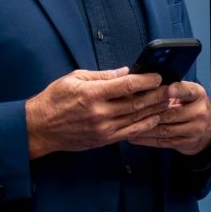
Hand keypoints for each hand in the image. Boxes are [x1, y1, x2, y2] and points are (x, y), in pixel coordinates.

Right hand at [25, 68, 169, 158]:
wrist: (40, 128)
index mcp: (92, 93)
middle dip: (156, 95)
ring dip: (154, 110)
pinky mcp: (103, 140)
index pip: (126, 85)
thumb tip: (125, 72)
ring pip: (135, 119)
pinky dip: (144, 126)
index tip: (157, 76)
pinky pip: (129, 133)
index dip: (145, 80)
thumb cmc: (54, 99)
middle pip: (135, 103)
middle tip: (170, 88)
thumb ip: (101, 75)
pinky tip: (154, 119)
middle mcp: (99, 112)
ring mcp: (102, 128)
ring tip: (168, 101)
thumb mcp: (74, 78)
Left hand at [128, 81, 210, 155]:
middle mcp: (199, 112)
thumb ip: (172, 87)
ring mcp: (195, 130)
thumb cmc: (189, 105)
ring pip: (165, 129)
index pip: (188, 91)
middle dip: (149, 112)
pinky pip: (164, 142)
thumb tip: (148, 81)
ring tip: (128, 125)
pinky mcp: (187, 143)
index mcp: (198, 95)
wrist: (206, 129)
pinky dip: (147, 140)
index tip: (168, 89)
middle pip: (172, 113)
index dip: (178, 91)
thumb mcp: (187, 92)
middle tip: (131, 110)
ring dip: (145, 128)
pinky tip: (135, 136)